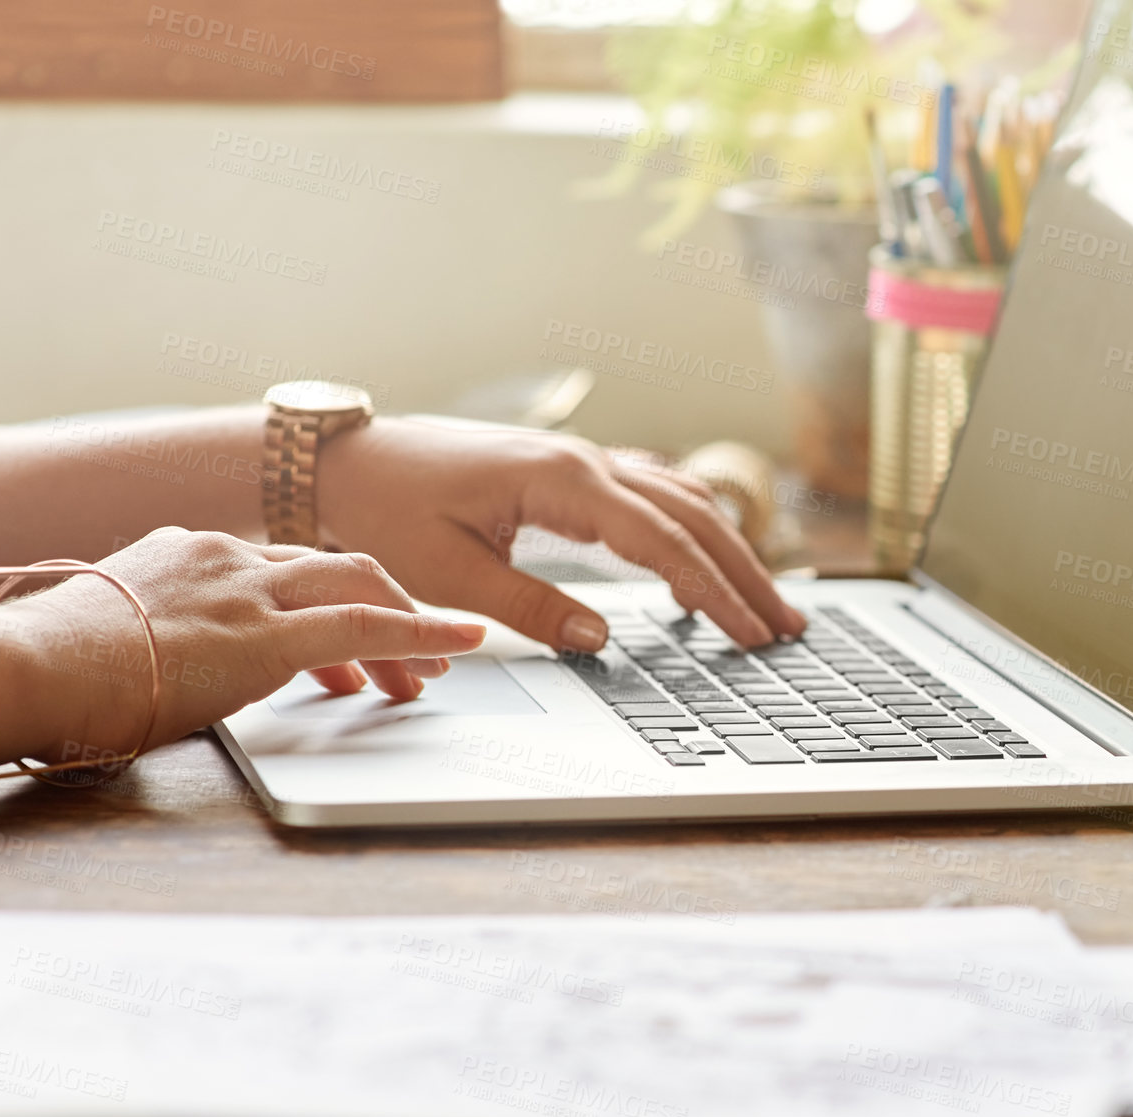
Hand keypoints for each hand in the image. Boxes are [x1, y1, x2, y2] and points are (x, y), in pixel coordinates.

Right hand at [0, 528, 485, 763]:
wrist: (27, 668)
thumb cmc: (46, 670)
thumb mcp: (106, 639)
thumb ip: (149, 640)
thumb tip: (157, 671)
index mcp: (187, 552)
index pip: (280, 569)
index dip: (322, 602)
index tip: (343, 647)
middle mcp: (226, 557)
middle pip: (332, 567)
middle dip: (382, 606)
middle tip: (412, 655)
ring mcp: (248, 590)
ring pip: (358, 588)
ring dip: (407, 627)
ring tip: (438, 665)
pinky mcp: (265, 634)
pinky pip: (366, 625)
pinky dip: (421, 632)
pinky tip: (460, 645)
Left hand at [308, 419, 807, 651]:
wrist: (348, 461)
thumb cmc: (388, 510)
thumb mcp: (450, 572)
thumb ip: (529, 607)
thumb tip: (600, 640)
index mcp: (560, 479)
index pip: (663, 539)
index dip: (714, 589)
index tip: (751, 632)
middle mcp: (583, 460)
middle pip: (692, 513)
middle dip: (744, 571)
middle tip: (785, 625)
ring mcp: (580, 460)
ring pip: (680, 498)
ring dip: (726, 547)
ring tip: (763, 599)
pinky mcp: (567, 471)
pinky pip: (651, 493)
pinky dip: (690, 526)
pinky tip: (703, 559)